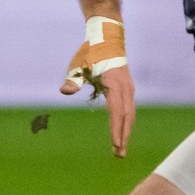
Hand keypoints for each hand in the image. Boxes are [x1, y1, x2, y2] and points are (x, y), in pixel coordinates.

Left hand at [60, 17, 134, 156]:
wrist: (107, 39)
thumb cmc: (91, 52)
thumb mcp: (79, 64)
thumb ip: (73, 79)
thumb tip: (64, 91)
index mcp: (114, 83)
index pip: (116, 111)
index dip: (116, 129)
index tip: (115, 144)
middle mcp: (125, 88)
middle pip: (127, 117)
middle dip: (123, 136)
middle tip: (119, 155)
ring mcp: (129, 89)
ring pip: (130, 115)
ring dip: (126, 132)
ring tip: (120, 149)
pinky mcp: (128, 89)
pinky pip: (129, 110)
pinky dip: (126, 123)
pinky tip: (122, 132)